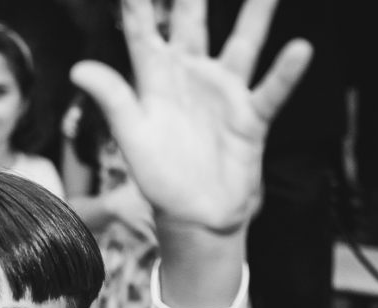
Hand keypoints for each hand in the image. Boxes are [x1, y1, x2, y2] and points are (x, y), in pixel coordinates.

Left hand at [70, 0, 311, 232]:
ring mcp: (224, 93)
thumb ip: (112, 99)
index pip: (143, 30)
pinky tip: (300, 48)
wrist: (194, 217)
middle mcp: (191, 77)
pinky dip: (285, 72)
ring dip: (256, 13)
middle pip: (193, 21)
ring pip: (243, 42)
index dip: (137, 2)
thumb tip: (78, 69)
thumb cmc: (159, 178)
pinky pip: (270, 90)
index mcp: (156, 80)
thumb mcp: (132, 137)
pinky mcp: (250, 117)